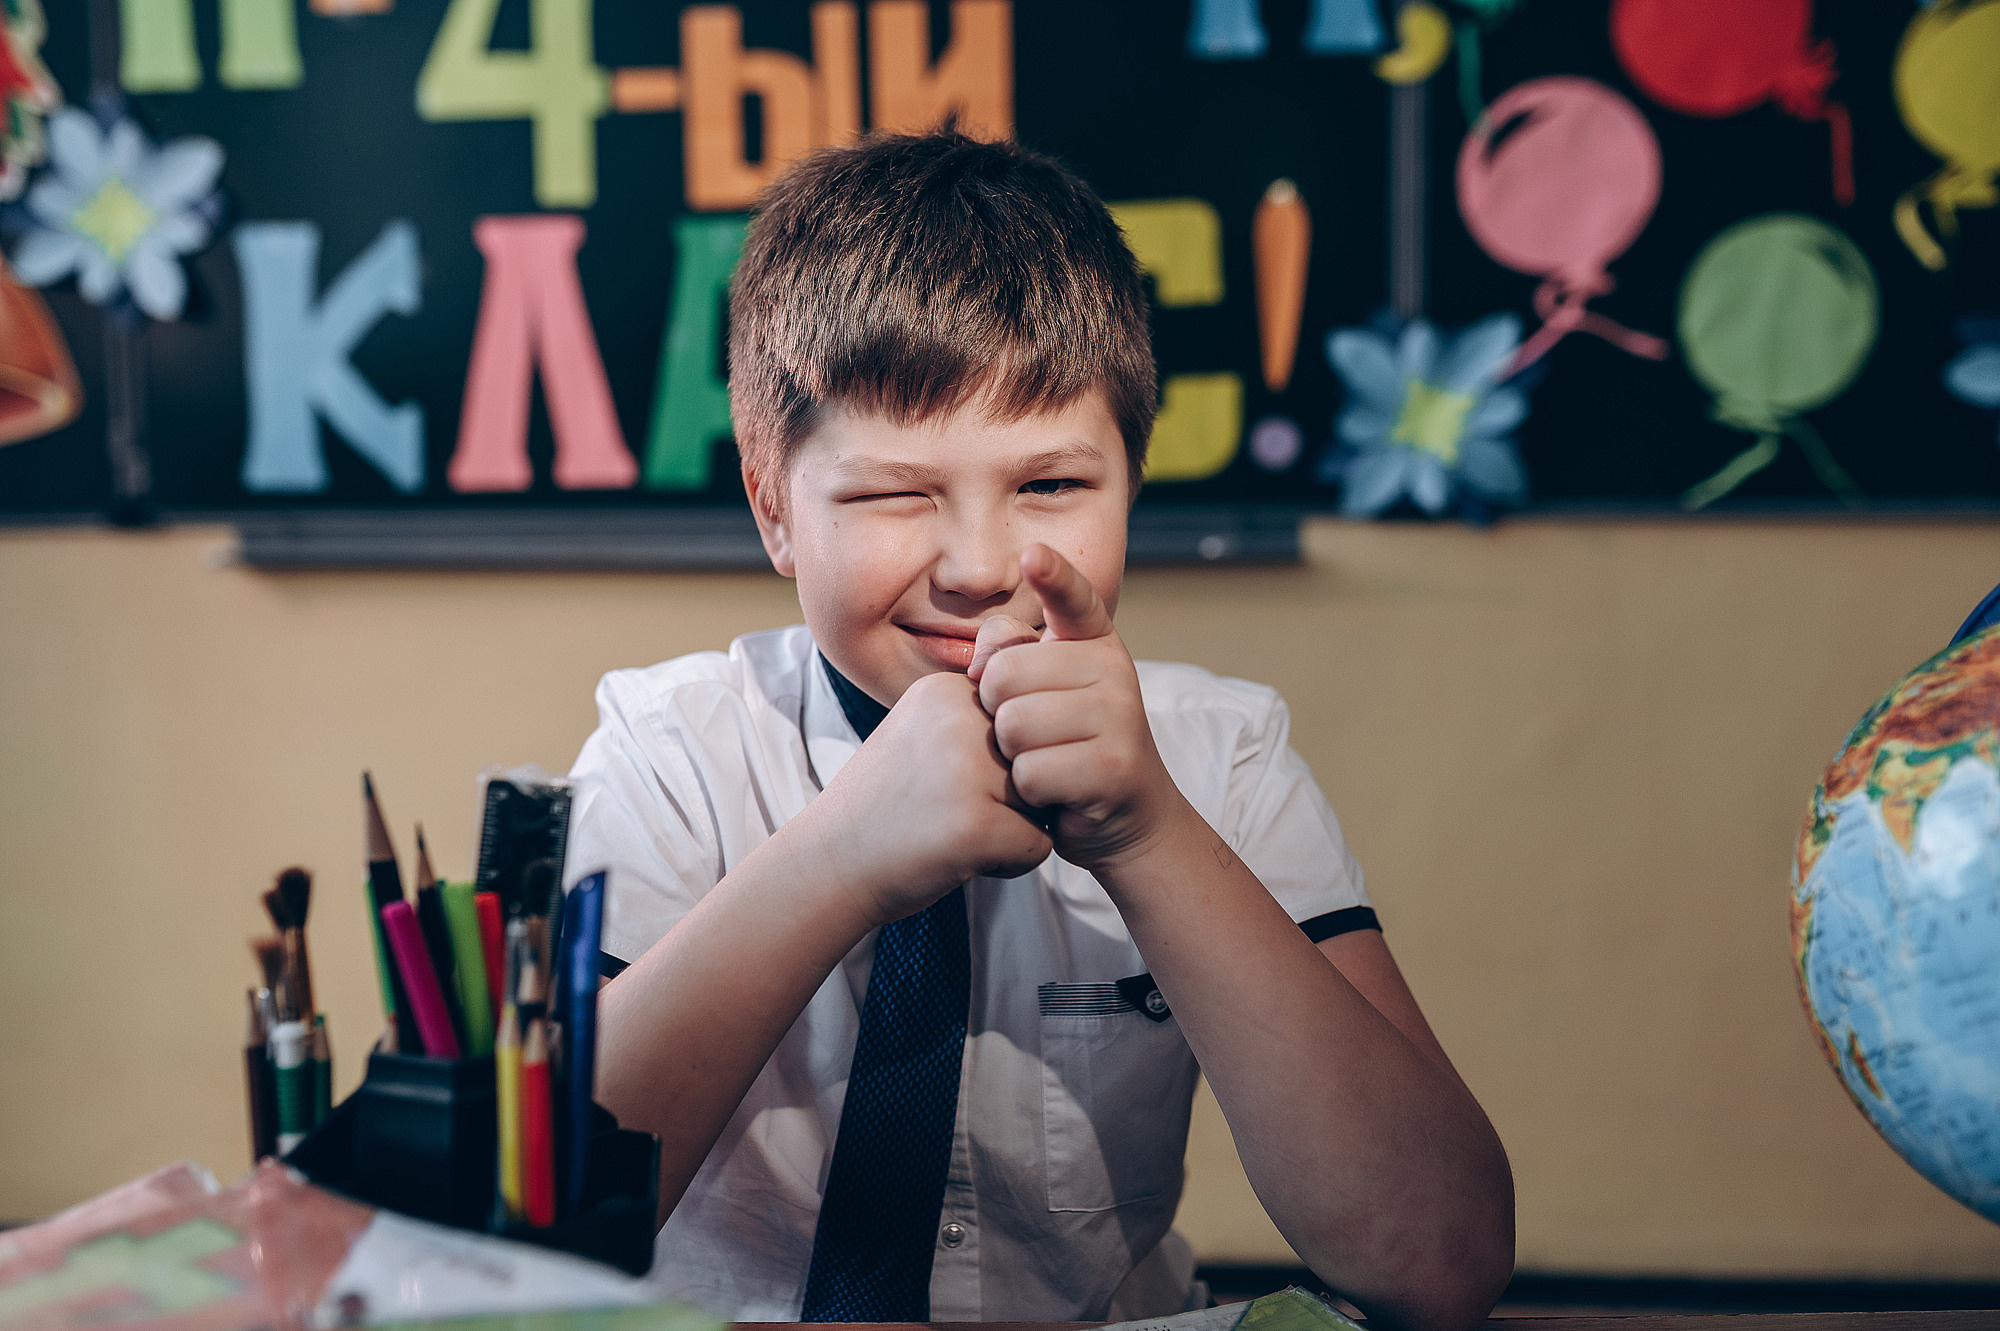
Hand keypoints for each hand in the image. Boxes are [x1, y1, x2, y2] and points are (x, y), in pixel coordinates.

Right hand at [800, 670, 1052, 927]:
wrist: (826, 866)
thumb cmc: (882, 805)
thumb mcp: (923, 733)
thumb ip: (978, 714)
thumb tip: (1055, 705)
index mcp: (945, 690)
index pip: (1023, 720)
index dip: (998, 759)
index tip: (945, 777)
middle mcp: (960, 720)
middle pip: (1038, 759)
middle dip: (1012, 794)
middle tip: (950, 811)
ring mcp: (969, 771)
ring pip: (1045, 801)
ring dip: (1013, 827)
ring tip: (956, 833)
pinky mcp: (977, 825)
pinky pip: (1040, 846)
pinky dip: (1010, 864)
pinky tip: (961, 860)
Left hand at [972, 544, 1178, 870]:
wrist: (1128, 817)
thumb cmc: (1069, 746)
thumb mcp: (1041, 692)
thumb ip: (1007, 655)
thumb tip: (982, 661)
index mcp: (1095, 643)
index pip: (1074, 598)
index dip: (1053, 575)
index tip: (1033, 554)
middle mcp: (1115, 670)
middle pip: (1005, 675)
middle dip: (998, 712)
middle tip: (1029, 735)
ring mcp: (1119, 717)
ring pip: (1014, 726)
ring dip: (1012, 756)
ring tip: (1043, 761)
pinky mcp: (1113, 766)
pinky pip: (1031, 771)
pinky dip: (1028, 792)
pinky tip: (1054, 792)